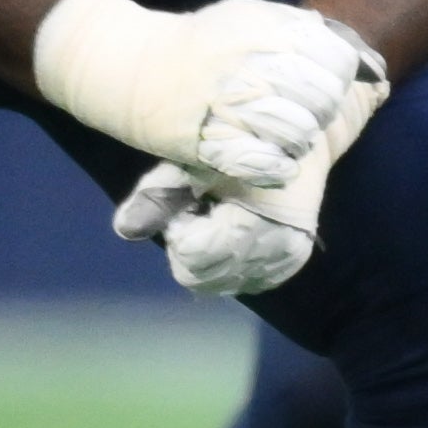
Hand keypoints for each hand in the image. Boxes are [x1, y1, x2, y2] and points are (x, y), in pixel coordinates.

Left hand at [120, 154, 321, 302]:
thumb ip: (161, 194)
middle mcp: (276, 252)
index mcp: (257, 223)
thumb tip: (123, 229)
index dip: (179, 229)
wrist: (304, 144)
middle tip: (201, 209)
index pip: (191, 255)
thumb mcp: (199, 161)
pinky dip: (226, 264)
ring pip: (218, 284)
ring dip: (207, 258)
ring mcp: (284, 263)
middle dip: (190, 246)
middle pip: (201, 277)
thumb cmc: (247, 143)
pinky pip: (239, 282)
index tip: (190, 201)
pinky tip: (233, 233)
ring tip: (218, 218)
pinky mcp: (287, 267)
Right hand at [190, 13, 384, 204]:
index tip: (324, 80)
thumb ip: (304, 29)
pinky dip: (280, 166)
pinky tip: (277, 159)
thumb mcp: (252, 16)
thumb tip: (363, 56)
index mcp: (268, 34)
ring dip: (302, 138)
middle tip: (304, 110)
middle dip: (323, 109)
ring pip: (302, 133)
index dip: (339, 75)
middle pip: (324, 100)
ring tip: (287, 133)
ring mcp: (232, 107)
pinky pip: (269, 164)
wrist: (136, 67)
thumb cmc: (205, 42)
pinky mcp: (214, 144)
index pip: (338, 60)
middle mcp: (253, 68)